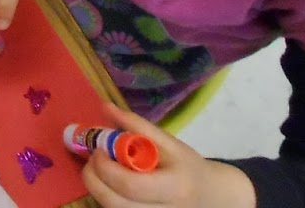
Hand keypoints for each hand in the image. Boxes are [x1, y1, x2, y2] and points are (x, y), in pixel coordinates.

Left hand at [81, 102, 255, 207]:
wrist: (211, 197)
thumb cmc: (187, 167)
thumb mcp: (169, 143)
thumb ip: (137, 125)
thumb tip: (106, 106)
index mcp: (174, 187)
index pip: (130, 184)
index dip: (106, 167)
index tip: (99, 150)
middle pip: (115, 204)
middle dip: (93, 179)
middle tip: (93, 161)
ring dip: (98, 189)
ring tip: (101, 172)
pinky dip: (108, 197)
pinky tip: (112, 185)